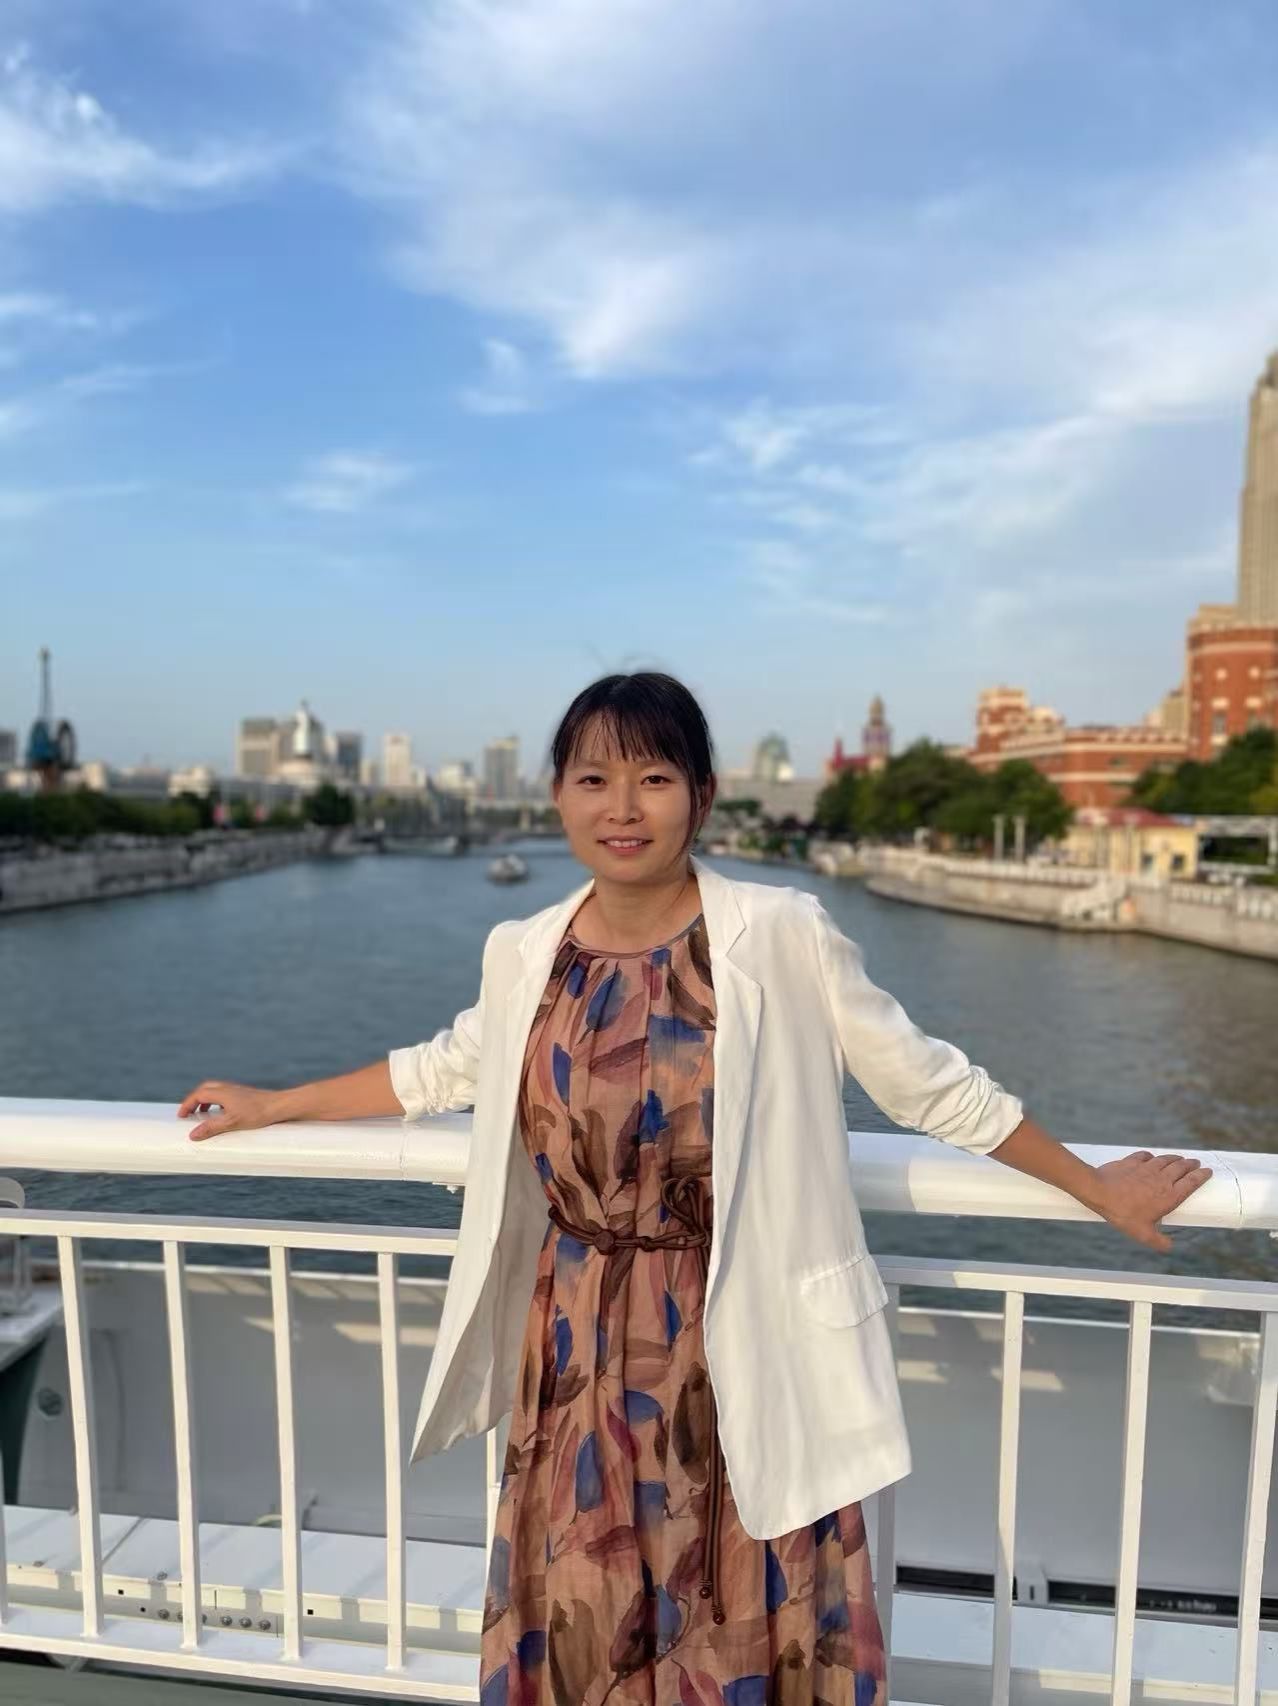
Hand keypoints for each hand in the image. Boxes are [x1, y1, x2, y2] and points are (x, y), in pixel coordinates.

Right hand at [177, 1080, 280, 1141]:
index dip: (187, 1105)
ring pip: (215, 1091)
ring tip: (203, 1116)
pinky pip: (225, 1096)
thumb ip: (211, 1128)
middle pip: (205, 1089)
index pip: (198, 1095)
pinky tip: (222, 1115)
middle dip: (194, 1100)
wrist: (280, 1106)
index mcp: (222, 1092)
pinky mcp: (245, 1096)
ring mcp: (237, 1091)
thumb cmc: (258, 1113)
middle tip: (189, 1114)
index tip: (181, 1116)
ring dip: (205, 1101)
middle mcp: (228, 1088)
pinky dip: (217, 1103)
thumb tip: (193, 1135)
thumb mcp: (231, 1123)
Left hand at [1089, 1150, 1212, 1252]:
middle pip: (1181, 1168)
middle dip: (1191, 1165)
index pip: (1191, 1183)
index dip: (1201, 1176)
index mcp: (1169, 1195)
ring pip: (1165, 1159)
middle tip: (1196, 1163)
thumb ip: (1158, 1241)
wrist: (1100, 1191)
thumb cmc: (1123, 1213)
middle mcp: (1161, 1179)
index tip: (1208, 1171)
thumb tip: (1169, 1247)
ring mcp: (1146, 1168)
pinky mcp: (1132, 1161)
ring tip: (1180, 1158)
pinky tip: (1150, 1157)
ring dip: (1174, 1158)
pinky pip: (1144, 1156)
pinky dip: (1150, 1156)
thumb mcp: (1143, 1234)